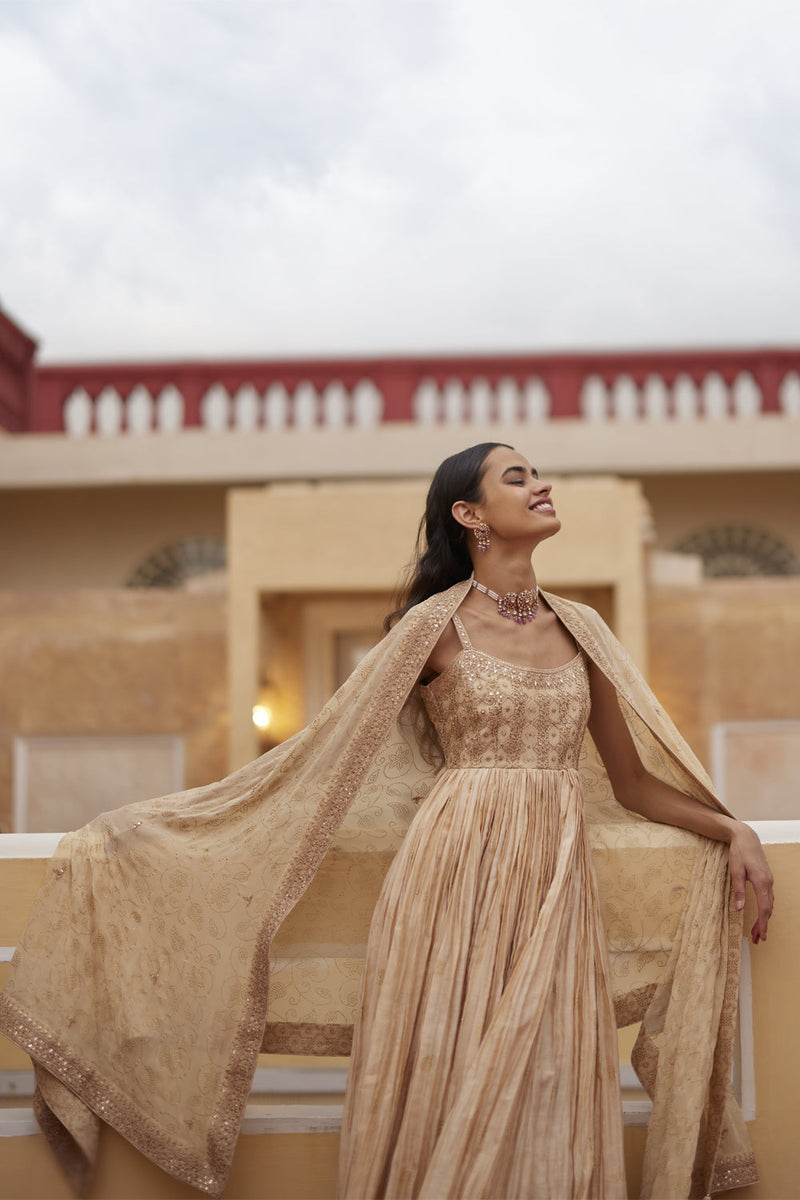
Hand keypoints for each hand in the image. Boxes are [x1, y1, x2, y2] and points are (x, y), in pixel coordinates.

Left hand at [728, 822, 773, 942]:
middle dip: (763, 925)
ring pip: (769, 904)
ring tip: (757, 931)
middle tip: (758, 939)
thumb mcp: (735, 871)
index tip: (761, 935)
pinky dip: (765, 908)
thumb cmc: (739, 853)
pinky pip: (768, 897)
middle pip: (768, 909)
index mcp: (761, 882)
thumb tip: (739, 909)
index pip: (764, 908)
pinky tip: (761, 914)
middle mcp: (768, 882)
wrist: (746, 837)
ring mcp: (769, 880)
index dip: (763, 923)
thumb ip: (738, 890)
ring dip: (764, 918)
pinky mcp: (766, 878)